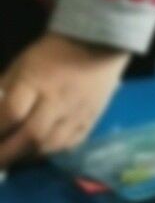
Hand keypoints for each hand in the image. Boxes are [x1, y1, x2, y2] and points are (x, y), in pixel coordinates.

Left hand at [0, 32, 128, 166]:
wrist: (98, 45)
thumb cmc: (52, 52)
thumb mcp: (21, 64)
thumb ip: (5, 88)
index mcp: (36, 81)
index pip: (11, 113)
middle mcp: (57, 100)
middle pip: (31, 135)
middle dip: (7, 153)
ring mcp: (77, 113)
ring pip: (50, 145)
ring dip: (28, 156)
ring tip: (15, 158)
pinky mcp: (91, 120)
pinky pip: (69, 144)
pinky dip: (50, 152)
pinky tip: (39, 151)